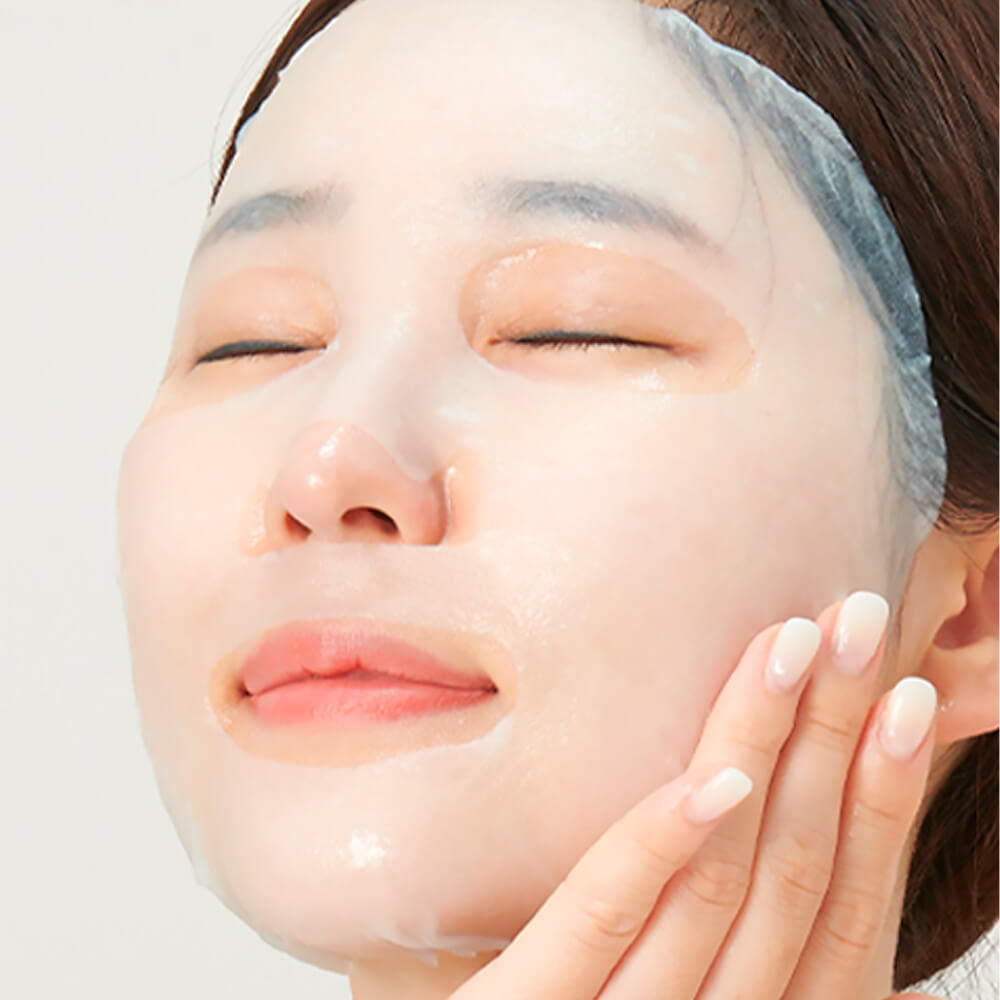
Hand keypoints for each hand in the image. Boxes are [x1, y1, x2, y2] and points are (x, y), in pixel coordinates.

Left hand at [451, 592, 943, 999]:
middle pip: (796, 872)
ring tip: (795, 648)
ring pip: (723, 883)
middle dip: (834, 738)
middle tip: (859, 623)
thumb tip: (765, 802)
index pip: (845, 904)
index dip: (882, 798)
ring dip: (768, 753)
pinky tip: (713, 777)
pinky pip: (605, 917)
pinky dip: (661, 844)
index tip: (905, 694)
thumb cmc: (572, 999)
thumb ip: (711, 912)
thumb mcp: (665, 970)